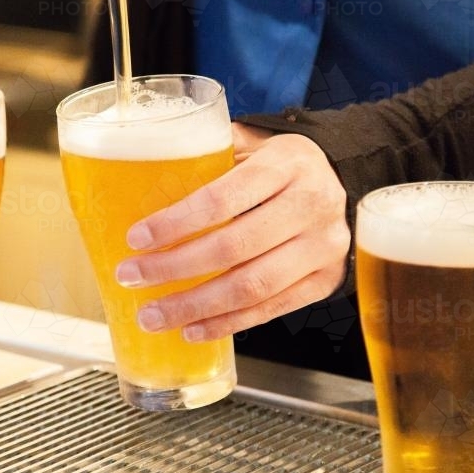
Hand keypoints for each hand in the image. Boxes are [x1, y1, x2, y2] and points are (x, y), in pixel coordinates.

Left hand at [114, 123, 350, 340]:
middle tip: (131, 277)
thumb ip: (209, 154)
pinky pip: (270, 309)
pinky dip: (227, 323)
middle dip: (174, 268)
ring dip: (195, 306)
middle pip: (234, 247)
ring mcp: (322, 247)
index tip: (137, 238)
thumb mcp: (253, 144)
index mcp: (286, 164)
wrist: (341, 182)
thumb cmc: (281, 166)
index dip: (177, 222)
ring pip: (252, 286)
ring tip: (153, 315)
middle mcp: (311, 205)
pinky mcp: (325, 281)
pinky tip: (192, 329)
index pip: (223, 198)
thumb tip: (143, 169)